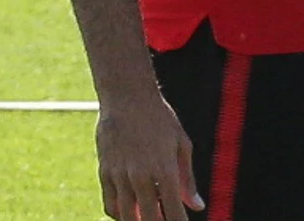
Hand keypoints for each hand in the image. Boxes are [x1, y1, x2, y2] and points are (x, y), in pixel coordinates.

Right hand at [95, 94, 202, 219]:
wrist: (126, 95)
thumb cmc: (159, 117)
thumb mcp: (181, 144)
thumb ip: (187, 179)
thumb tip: (197, 206)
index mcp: (165, 170)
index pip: (174, 213)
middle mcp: (141, 176)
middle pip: (150, 220)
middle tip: (165, 219)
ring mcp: (120, 175)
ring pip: (127, 217)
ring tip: (149, 217)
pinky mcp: (105, 171)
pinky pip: (110, 204)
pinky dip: (120, 215)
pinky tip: (131, 212)